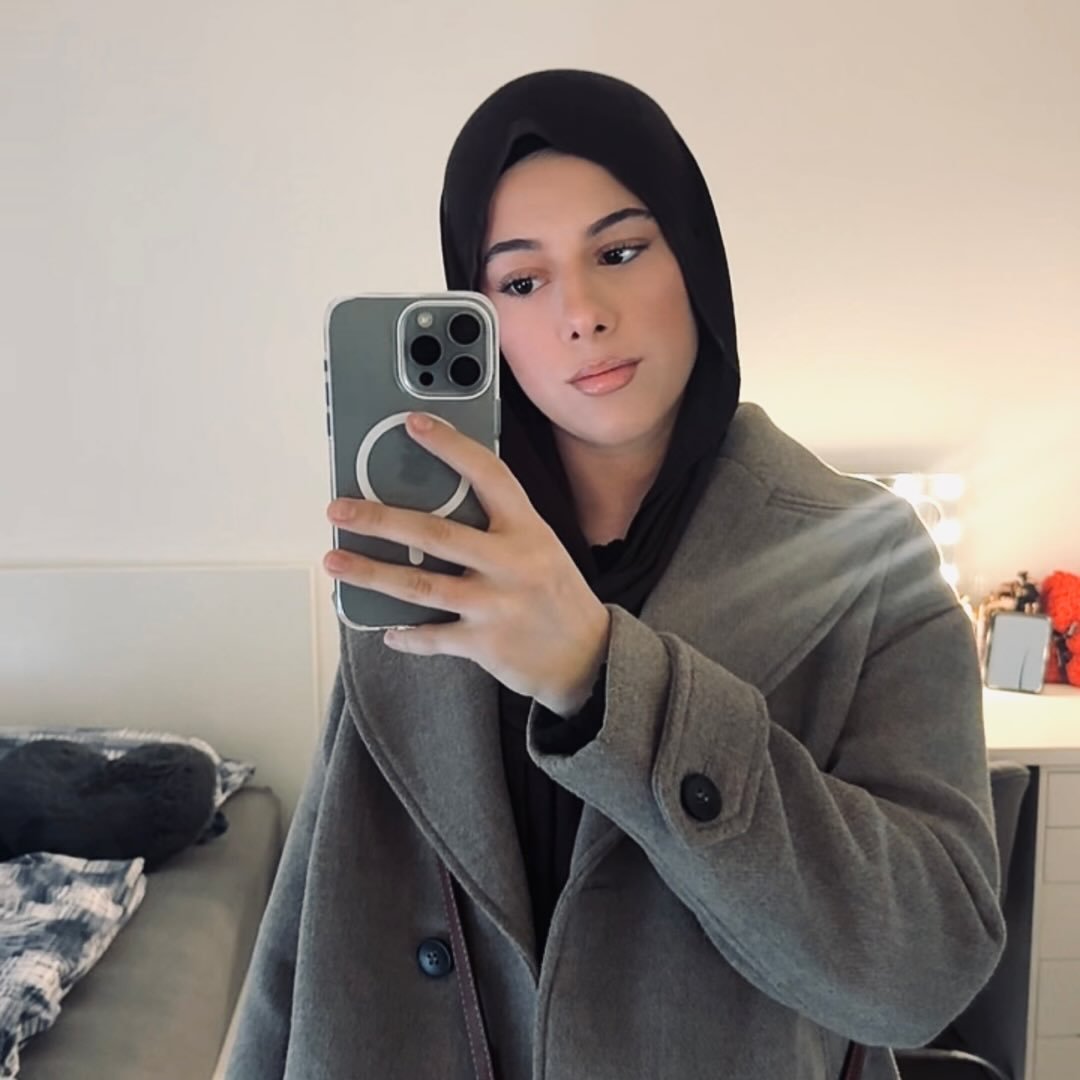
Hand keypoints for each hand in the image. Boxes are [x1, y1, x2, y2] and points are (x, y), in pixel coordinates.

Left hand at [324, 412, 610, 716]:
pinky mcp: (486, 644)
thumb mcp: (540, 549)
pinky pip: (433, 636)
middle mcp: (512, 563)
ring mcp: (497, 605)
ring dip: (371, 574)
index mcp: (528, 530)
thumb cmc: (556, 595)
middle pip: (434, 534)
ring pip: (420, 586)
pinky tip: (385, 630)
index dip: (451, 446)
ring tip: (334, 561)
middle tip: (339, 509)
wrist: (589, 658)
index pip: (488, 475)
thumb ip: (499, 528)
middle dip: (379, 520)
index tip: (414, 424)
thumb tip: (435, 507)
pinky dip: (406, 634)